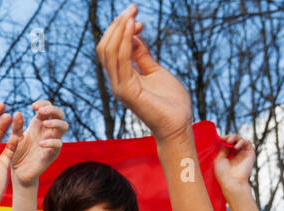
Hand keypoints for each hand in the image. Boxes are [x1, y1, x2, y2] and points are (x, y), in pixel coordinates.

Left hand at [10, 100, 66, 187]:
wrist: (18, 173)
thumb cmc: (17, 153)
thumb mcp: (15, 138)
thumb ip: (17, 127)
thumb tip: (17, 112)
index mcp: (38, 124)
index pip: (47, 107)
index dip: (43, 104)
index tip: (33, 106)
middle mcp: (47, 131)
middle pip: (59, 114)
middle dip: (53, 109)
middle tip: (41, 112)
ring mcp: (52, 141)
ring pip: (64, 126)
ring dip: (56, 123)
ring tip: (45, 124)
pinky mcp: (52, 154)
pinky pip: (59, 144)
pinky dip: (52, 142)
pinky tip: (41, 143)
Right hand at [97, 4, 191, 141]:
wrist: (177, 125)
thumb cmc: (170, 102)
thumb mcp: (155, 71)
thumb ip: (142, 56)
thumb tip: (134, 36)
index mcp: (123, 78)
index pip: (111, 49)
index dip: (121, 30)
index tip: (138, 17)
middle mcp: (117, 82)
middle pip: (105, 48)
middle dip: (117, 25)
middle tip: (133, 8)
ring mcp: (120, 87)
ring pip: (109, 52)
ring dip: (120, 29)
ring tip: (132, 13)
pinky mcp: (127, 91)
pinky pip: (121, 61)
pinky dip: (125, 41)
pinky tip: (134, 28)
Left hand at [214, 133, 254, 189]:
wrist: (232, 181)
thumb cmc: (223, 173)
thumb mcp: (219, 159)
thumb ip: (223, 149)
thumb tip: (225, 140)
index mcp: (229, 156)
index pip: (228, 144)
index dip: (225, 139)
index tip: (220, 138)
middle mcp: (236, 154)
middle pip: (235, 140)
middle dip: (230, 137)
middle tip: (226, 139)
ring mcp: (243, 154)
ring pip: (241, 140)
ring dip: (235, 138)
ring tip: (230, 142)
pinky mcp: (250, 153)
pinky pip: (247, 143)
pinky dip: (241, 142)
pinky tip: (236, 147)